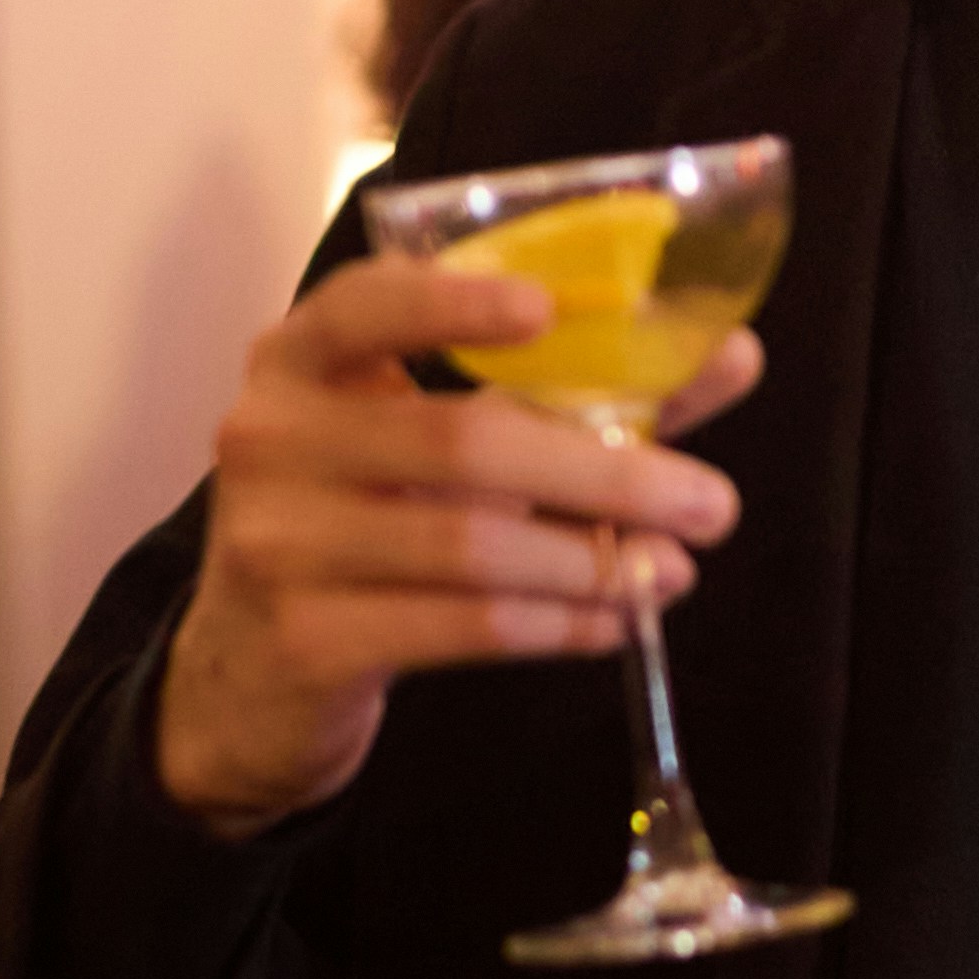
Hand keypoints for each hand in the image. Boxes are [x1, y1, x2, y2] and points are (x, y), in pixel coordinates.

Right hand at [154, 251, 758, 834]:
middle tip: (712, 503)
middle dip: (606, 473)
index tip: (547, 308)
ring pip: (471, 544)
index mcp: (299, 360)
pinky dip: (555, 625)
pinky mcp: (305, 641)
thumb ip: (568, 394)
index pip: (365, 306)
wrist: (249, 673)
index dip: (453, 305)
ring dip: (593, 561)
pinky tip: (615, 622)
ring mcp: (278, 543)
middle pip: (461, 441)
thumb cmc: (366, 522)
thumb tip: (729, 356)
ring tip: (672, 569)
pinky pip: (461, 626)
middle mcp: (271, 438)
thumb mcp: (431, 441)